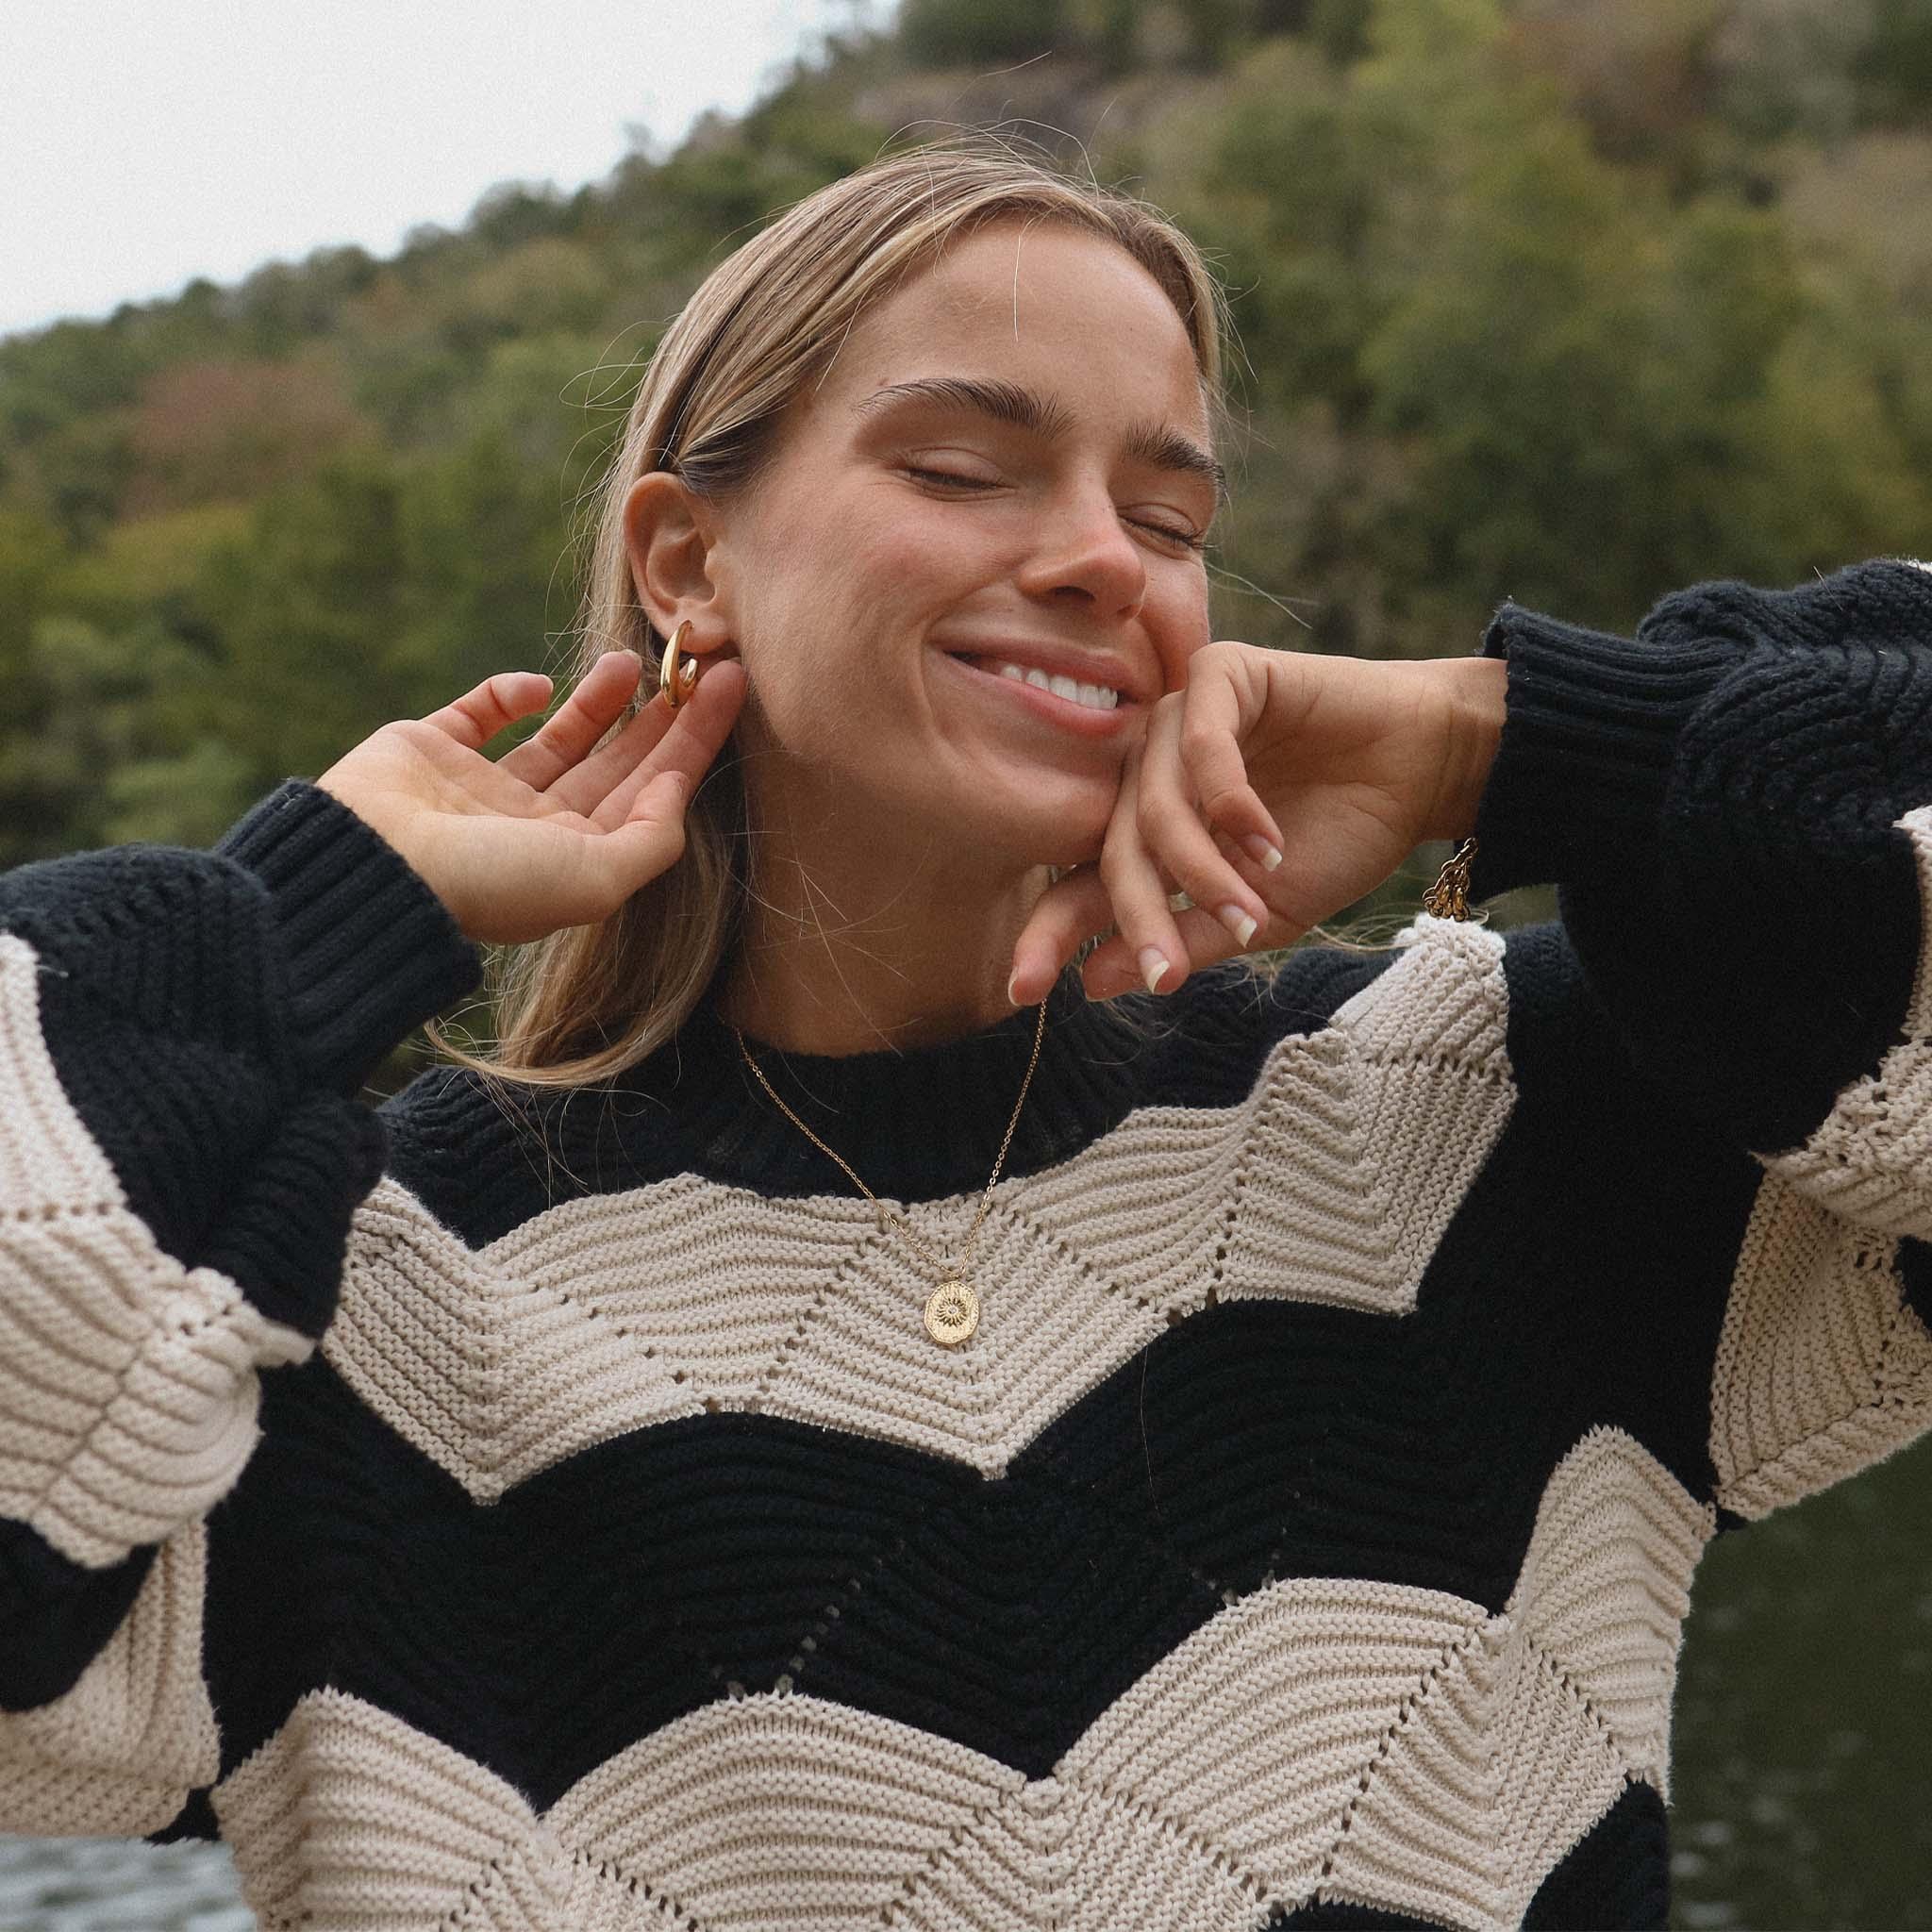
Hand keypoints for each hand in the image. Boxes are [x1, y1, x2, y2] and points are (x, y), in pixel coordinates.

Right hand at [316, 650, 746, 943]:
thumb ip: (650, 839)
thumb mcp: (595, 879)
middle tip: (700, 663)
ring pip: (559, 736)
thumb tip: (678, 788)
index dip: (694, 743)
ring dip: (599, 700)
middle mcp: (532, 830)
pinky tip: (538, 686)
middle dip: (661, 718)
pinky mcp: (429, 750)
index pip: (651, 795)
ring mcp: (480, 790)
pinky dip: (511, 693)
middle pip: (615, 765)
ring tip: (632, 659)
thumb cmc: (490, 882)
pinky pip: (481, 712)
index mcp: (574, 863)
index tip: (731, 687)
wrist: (372, 864)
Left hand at [1008, 643, 1504, 1002]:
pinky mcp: (1220, 675)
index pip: (1082, 883)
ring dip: (1200, 868)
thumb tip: (1093, 984)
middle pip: (1115, 850)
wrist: (1420, 771)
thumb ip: (1185, 939)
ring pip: (1155, 805)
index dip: (1051, 935)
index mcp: (1148, 831)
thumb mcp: (1261, 914)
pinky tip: (1264, 842)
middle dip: (1138, 917)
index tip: (1021, 992)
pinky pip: (1199, 744)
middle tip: (1163, 972)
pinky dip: (1229, 801)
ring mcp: (1177, 721)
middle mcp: (1149, 772)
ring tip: (1249, 909)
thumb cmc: (1339, 840)